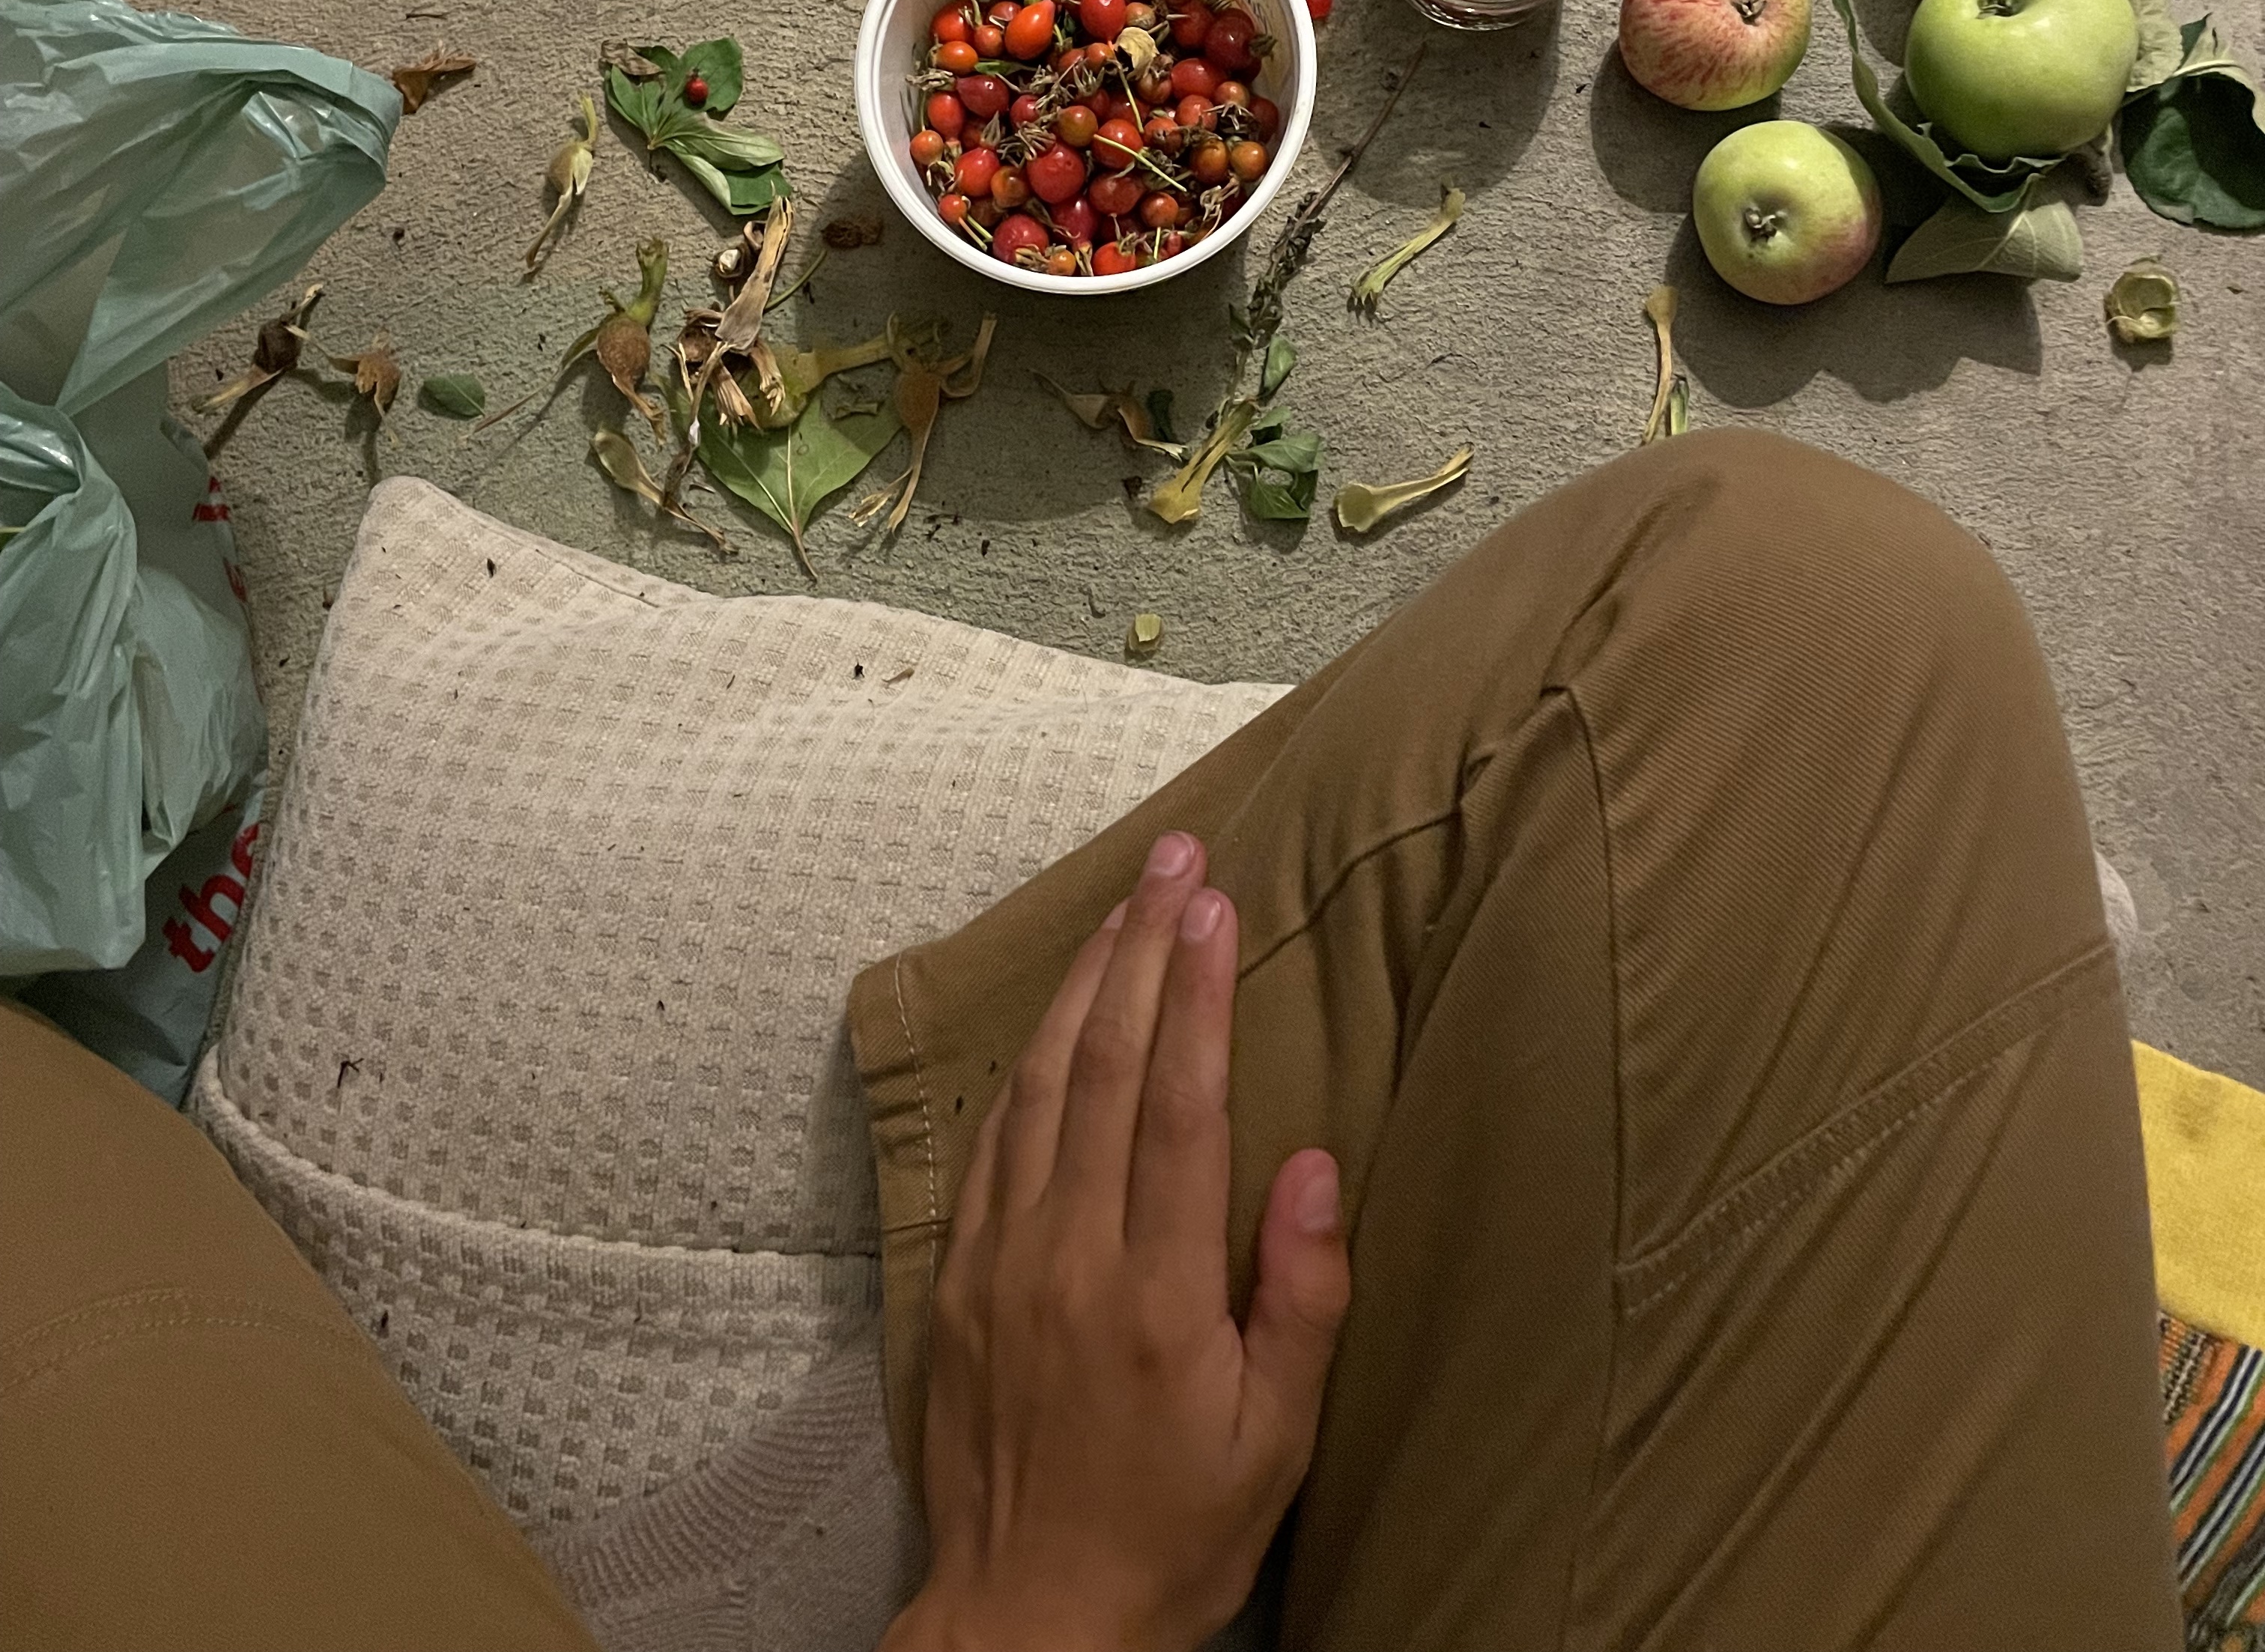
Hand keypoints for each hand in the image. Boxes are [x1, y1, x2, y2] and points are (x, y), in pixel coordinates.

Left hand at [882, 831, 1350, 1651]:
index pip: (1177, 1100)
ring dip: (1081, 981)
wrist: (1026, 1626)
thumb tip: (1315, 1162)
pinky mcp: (957, 1279)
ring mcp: (1000, 1259)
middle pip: (1103, 1063)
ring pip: (1038, 1083)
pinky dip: (1026, 1058)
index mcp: (1154, 1290)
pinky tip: (1054, 1017)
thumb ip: (1300, 1298)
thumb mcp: (1274, 1444)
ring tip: (1122, 904)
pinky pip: (991, 1138)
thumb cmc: (1170, 1537)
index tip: (1216, 902)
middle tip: (1174, 856)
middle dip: (1141, 947)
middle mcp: (1067, 1253)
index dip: (1197, 992)